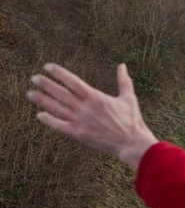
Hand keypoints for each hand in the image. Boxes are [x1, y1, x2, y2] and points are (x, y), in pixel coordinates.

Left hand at [27, 63, 158, 168]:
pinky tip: (39, 115)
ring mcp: (81, 121)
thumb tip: (122, 65)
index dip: (59, 73)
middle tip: (34, 78)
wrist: (131, 142)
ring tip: (30, 93)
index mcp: (96, 97)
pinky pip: (60, 126)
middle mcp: (85, 108)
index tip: (48, 67)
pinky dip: (49, 120)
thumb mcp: (129, 97)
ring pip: (57, 108)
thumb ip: (123, 81)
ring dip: (42, 100)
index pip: (73, 81)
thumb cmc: (131, 119)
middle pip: (61, 93)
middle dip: (46, 84)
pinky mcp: (79, 133)